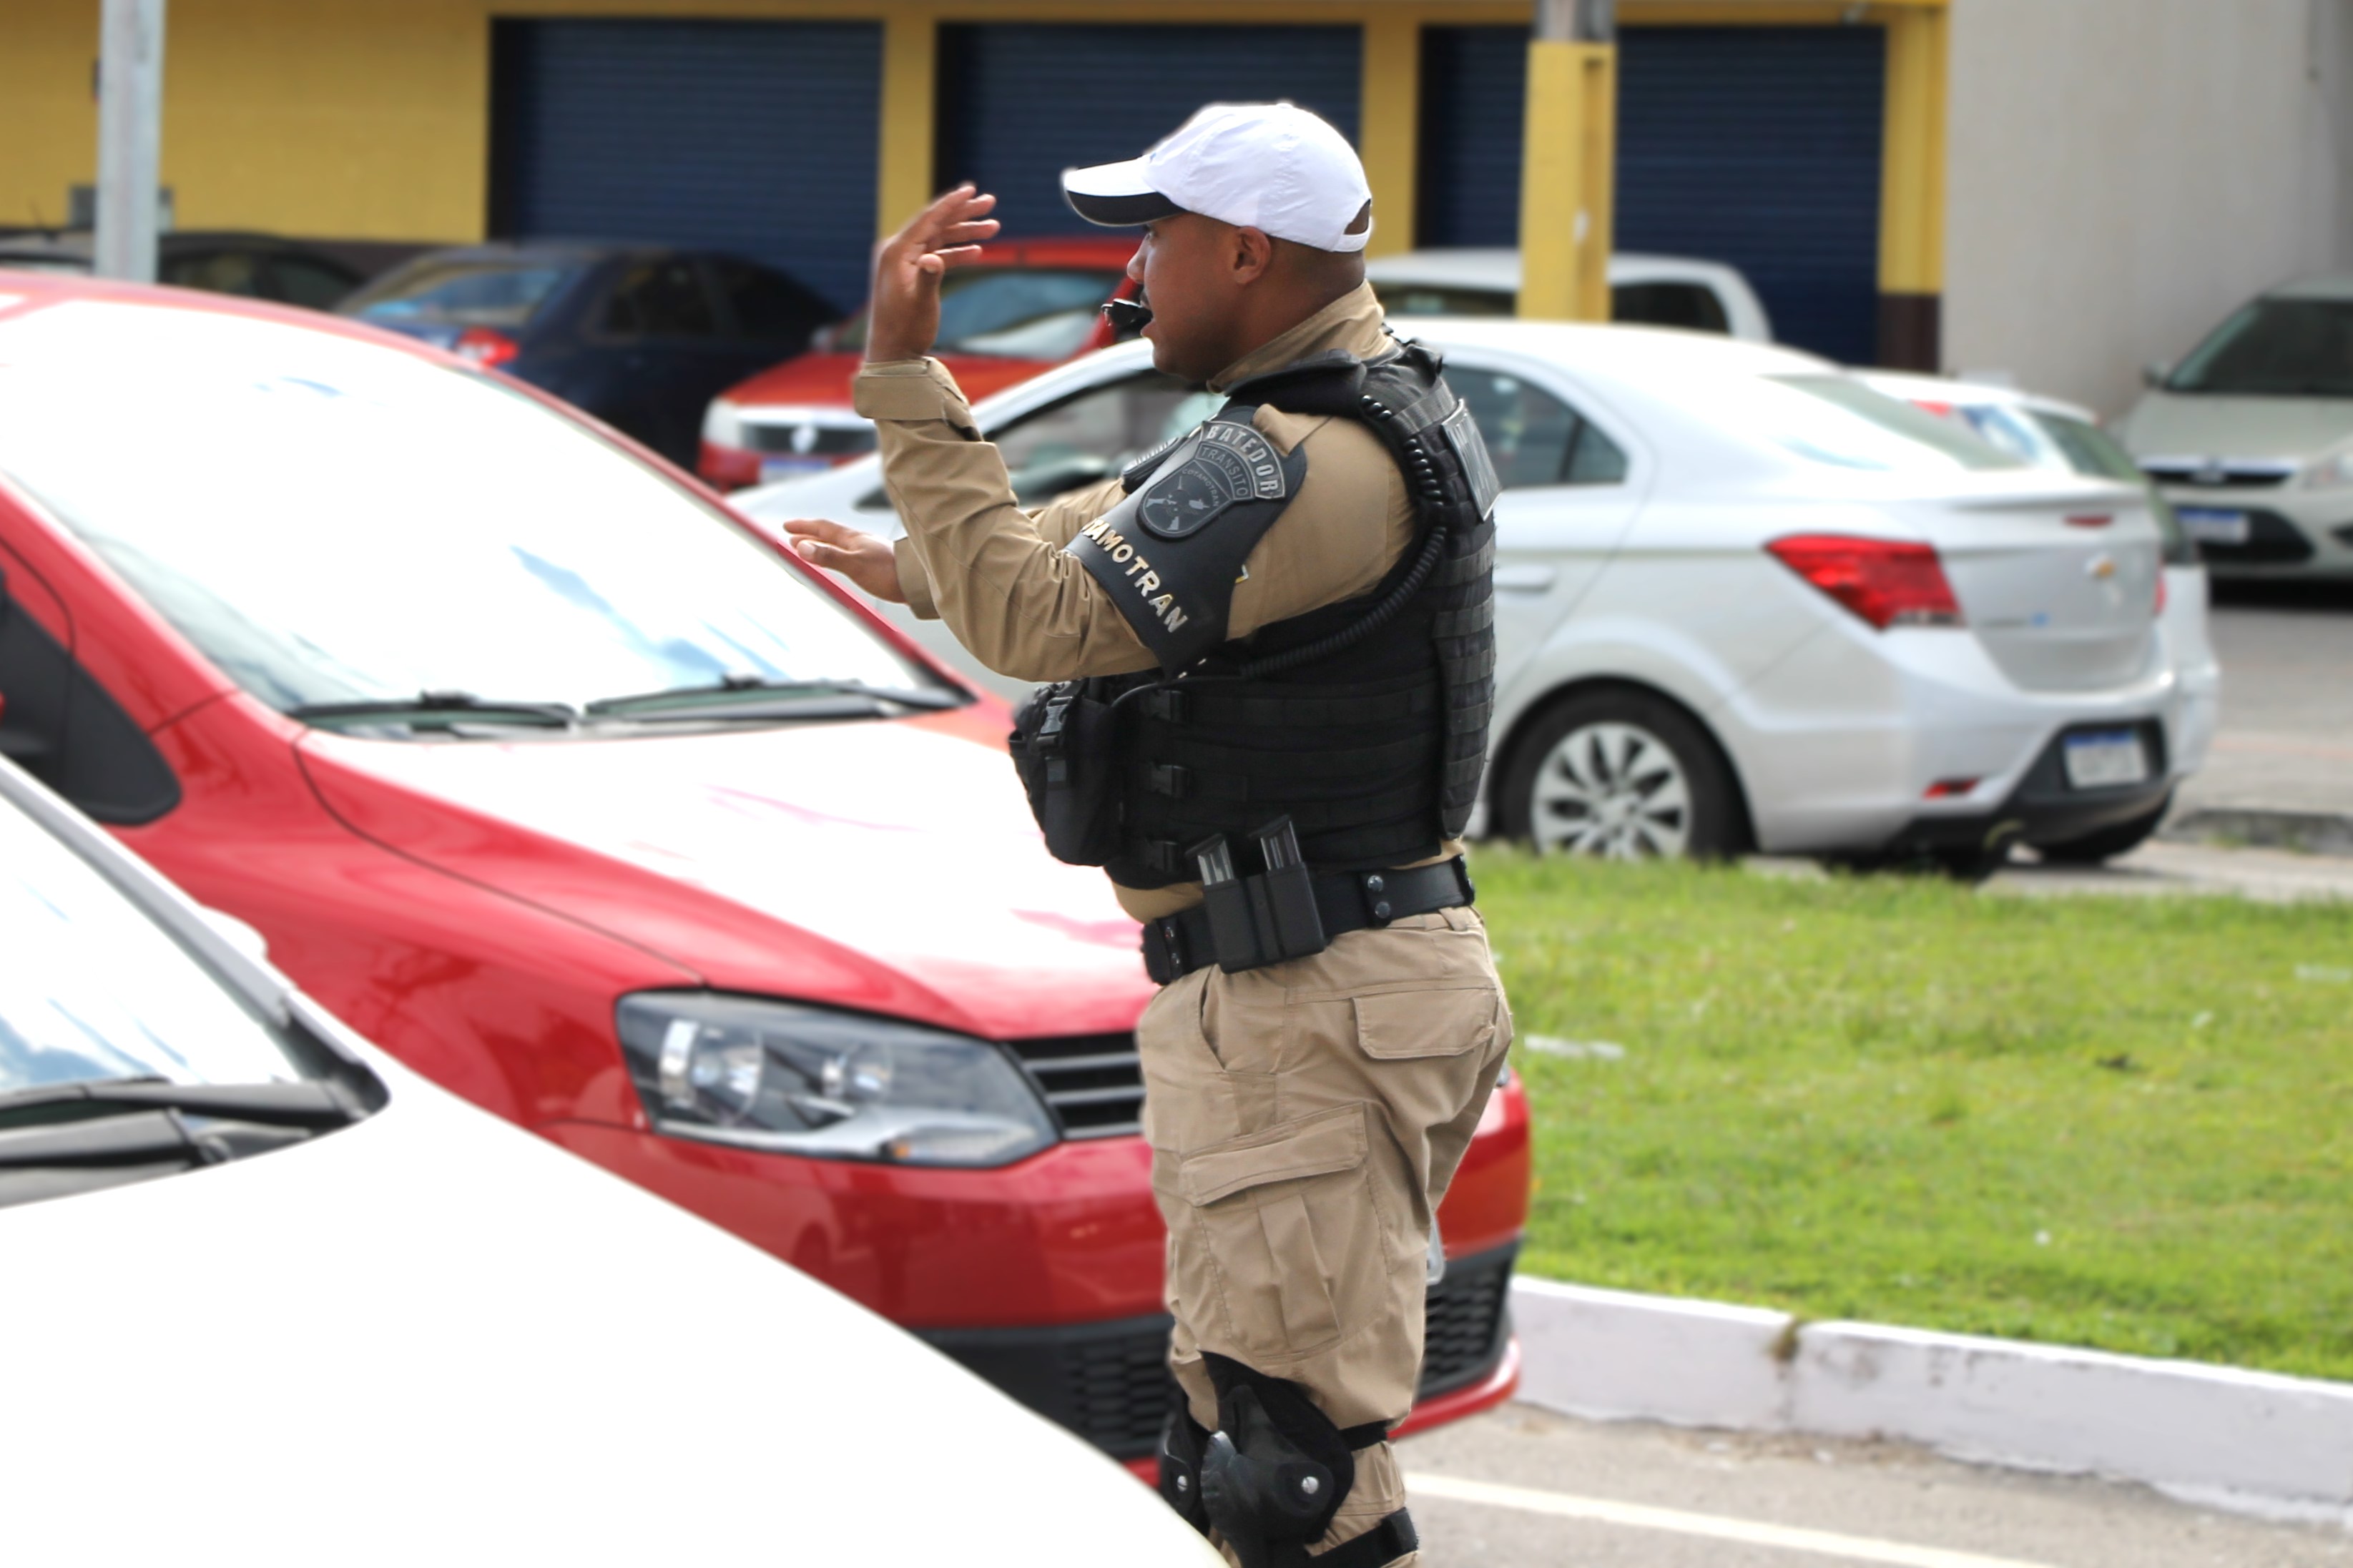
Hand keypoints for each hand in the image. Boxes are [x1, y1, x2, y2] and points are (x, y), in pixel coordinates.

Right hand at [783, 517, 906, 603]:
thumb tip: (803, 548)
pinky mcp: (875, 565)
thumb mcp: (854, 564)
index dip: (803, 527)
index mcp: (852, 539)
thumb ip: (829, 557)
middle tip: (792, 538)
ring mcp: (867, 552)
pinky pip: (847, 557)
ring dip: (821, 547)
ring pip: (837, 546)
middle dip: (809, 536)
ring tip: (808, 550)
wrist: (917, 582)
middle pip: (829, 536)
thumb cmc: (889, 572)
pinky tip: (839, 563)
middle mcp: (859, 542)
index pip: (823, 528)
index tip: (787, 526)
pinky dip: (834, 557)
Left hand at [866, 184, 999, 362]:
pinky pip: (937, 255)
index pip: (928, 219)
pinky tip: (977, 252)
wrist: (893, 354)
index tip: (972, 190)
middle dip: (964, 214)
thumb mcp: (919, 304)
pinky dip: (956, 253)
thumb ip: (928, 278)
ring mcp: (904, 263)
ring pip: (939, 238)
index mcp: (896, 252)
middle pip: (936, 224)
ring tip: (993, 227)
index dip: (951, 203)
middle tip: (990, 202)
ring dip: (965, 233)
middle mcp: (898, 252)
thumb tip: (934, 259)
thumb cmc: (905, 330)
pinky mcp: (912, 275)